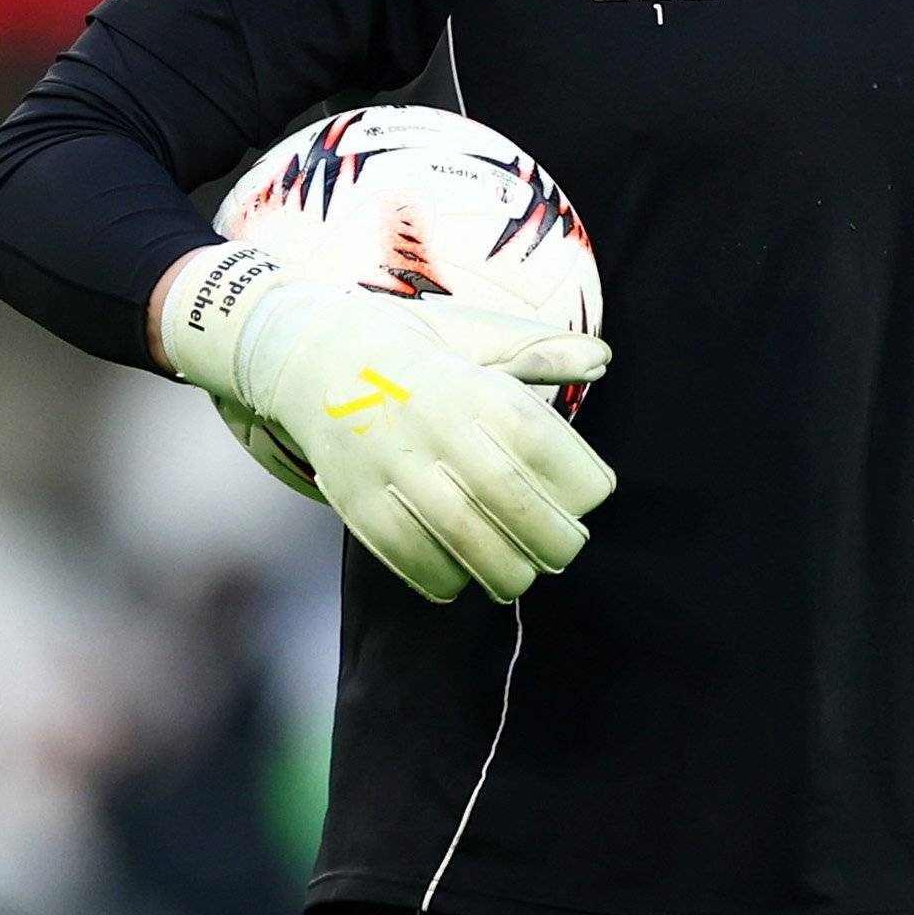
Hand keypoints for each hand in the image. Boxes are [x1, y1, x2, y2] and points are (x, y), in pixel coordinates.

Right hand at [155, 243, 613, 602]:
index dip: (583, 486)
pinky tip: (463, 576)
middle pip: (516, 505)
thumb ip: (543, 352)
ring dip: (507, 571)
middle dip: (555, 540)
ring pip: (468, 543)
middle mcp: (437, 429)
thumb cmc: (416, 346)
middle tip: (565, 547)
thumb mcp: (480, 335)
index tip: (592, 496)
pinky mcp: (357, 501)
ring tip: (522, 571)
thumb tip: (602, 359)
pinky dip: (446, 579)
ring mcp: (393, 469)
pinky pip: (412, 560)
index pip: (551, 452)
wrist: (311, 353)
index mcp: (477, 389)